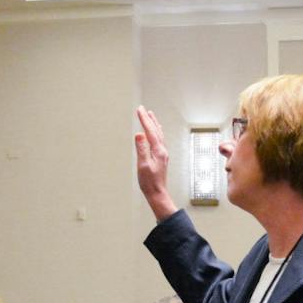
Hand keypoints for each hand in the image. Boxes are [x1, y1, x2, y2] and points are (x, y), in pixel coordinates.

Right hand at [134, 106, 177, 220]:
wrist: (157, 194)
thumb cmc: (149, 182)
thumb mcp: (143, 165)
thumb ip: (141, 149)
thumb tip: (139, 134)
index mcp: (158, 151)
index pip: (150, 131)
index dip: (144, 120)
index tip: (139, 109)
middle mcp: (162, 150)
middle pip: (155, 130)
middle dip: (148, 119)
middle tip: (142, 109)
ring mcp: (163, 154)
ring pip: (159, 134)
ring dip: (154, 124)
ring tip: (150, 115)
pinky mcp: (161, 157)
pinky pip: (159, 140)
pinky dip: (157, 132)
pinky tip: (156, 132)